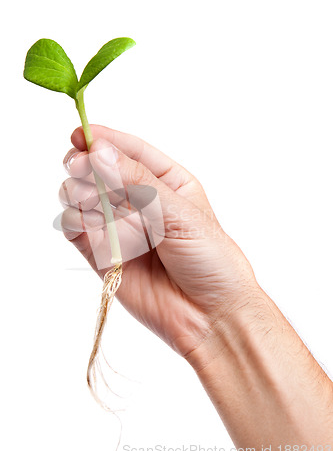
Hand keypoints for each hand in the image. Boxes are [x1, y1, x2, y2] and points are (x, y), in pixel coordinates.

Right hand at [60, 125, 258, 356]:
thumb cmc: (210, 259)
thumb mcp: (181, 213)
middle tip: (82, 168)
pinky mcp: (103, 253)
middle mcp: (138, 201)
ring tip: (90, 200)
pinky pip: (75, 228)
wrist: (210, 316)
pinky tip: (83, 222)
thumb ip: (138, 182)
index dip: (103, 139)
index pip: (129, 151)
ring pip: (80, 195)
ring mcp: (119, 226)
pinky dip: (70, 220)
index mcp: (165, 182)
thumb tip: (99, 152)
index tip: (80, 134)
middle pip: (97, 169)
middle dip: (84, 164)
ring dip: (76, 191)